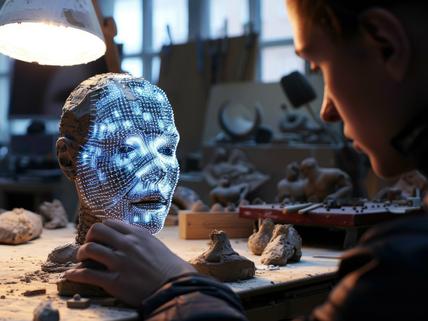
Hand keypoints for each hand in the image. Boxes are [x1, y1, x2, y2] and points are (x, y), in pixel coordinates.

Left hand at [64, 219, 195, 306]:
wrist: (175, 287)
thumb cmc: (169, 267)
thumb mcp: (155, 245)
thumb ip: (139, 239)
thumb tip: (126, 237)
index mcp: (137, 234)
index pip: (110, 223)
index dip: (101, 230)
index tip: (99, 237)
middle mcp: (127, 244)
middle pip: (96, 231)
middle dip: (88, 238)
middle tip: (89, 246)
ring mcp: (120, 262)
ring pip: (89, 249)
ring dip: (81, 254)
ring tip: (82, 260)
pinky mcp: (115, 282)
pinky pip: (87, 274)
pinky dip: (74, 274)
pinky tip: (70, 275)